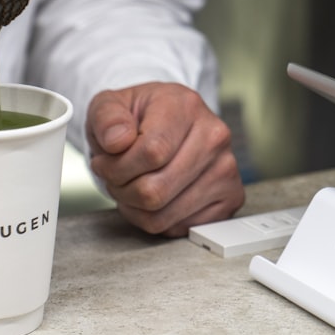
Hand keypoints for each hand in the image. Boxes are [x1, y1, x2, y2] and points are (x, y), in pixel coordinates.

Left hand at [86, 82, 244, 236]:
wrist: (158, 123)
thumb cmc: (134, 118)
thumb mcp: (107, 105)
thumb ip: (106, 118)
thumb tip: (117, 140)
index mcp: (186, 107)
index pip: (151, 153)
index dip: (116, 166)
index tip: (104, 161)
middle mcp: (214, 138)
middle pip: (155, 191)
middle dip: (122, 189)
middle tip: (115, 176)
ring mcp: (225, 171)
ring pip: (162, 215)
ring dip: (134, 207)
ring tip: (131, 184)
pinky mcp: (229, 199)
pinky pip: (177, 229)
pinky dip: (153, 219)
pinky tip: (151, 198)